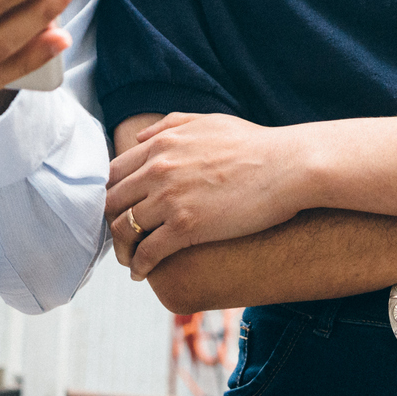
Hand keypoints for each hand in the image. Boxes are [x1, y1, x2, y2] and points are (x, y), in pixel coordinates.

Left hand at [106, 113, 312, 278]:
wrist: (287, 166)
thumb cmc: (254, 144)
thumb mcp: (207, 121)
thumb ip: (169, 126)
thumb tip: (140, 138)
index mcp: (160, 144)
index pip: (113, 173)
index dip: (110, 195)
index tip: (116, 210)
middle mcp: (157, 169)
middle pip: (111, 202)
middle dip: (110, 223)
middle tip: (120, 239)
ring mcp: (169, 198)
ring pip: (124, 229)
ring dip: (122, 249)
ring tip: (129, 260)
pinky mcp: (185, 226)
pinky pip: (148, 251)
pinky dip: (139, 266)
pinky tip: (141, 274)